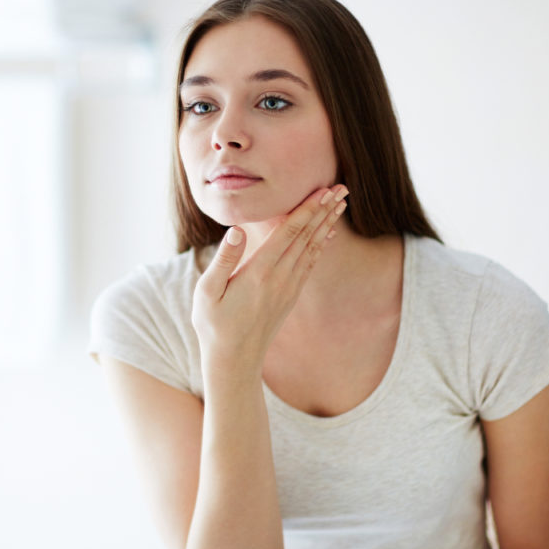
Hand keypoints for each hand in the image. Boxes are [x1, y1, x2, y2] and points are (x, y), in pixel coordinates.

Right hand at [191, 185, 347, 378]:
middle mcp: (279, 278)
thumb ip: (223, 260)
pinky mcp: (290, 296)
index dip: (306, 209)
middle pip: (306, 236)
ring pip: (312, 248)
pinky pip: (309, 264)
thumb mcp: (207, 292)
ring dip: (326, 223)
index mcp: (259, 273)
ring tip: (340, 204)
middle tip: (342, 187)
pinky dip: (320, 245)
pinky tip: (327, 233)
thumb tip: (235, 230)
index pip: (288, 233)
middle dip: (324, 210)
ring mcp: (288, 288)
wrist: (234, 360)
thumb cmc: (213, 325)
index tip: (323, 190)